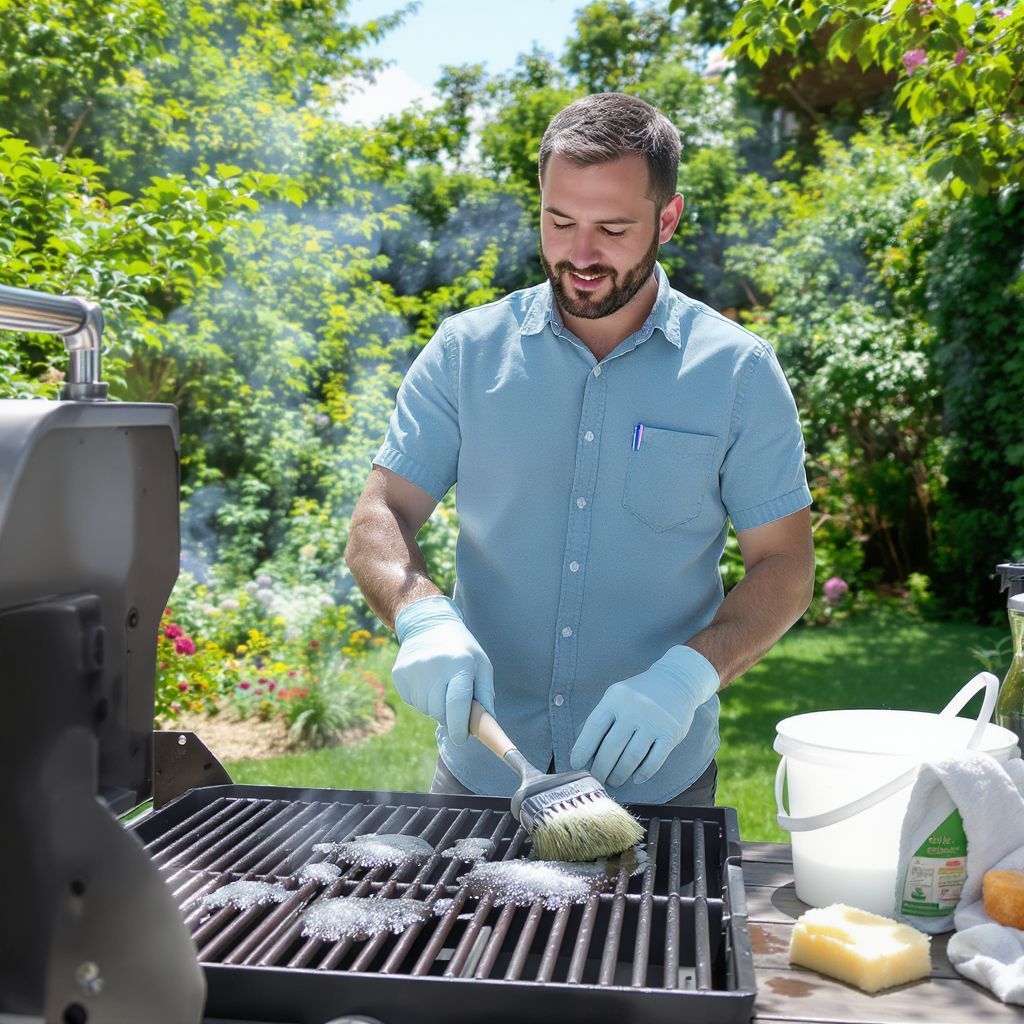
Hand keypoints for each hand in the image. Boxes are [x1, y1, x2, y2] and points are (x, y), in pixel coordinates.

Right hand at [392, 595, 494, 744]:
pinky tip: (427, 680)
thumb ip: (486, 694)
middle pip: (440, 711)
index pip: (457, 703)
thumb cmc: (461, 647)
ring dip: (435, 705)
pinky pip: (413, 701)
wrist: (427, 623)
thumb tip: (487, 722)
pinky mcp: (399, 674)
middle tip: (455, 702)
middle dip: (450, 715)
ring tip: (440, 684)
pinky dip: (422, 698)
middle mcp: (434, 667)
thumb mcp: (481, 663)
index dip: (459, 726)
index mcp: (459, 664)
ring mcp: (414, 671)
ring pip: (426, 709)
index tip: (462, 738)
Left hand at [570, 646, 718, 788]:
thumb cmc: (638, 694)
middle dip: (601, 768)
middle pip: (612, 746)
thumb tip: (580, 750)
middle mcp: (634, 709)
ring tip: (614, 781)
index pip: (594, 727)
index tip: (576, 765)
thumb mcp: (615, 697)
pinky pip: (654, 760)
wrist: (676, 682)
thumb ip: (600, 719)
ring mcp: (654, 721)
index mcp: (615, 699)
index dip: (582, 749)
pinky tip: (636, 778)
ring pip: (632, 757)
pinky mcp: (671, 733)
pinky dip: (643, 773)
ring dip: (620, 774)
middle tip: (597, 779)